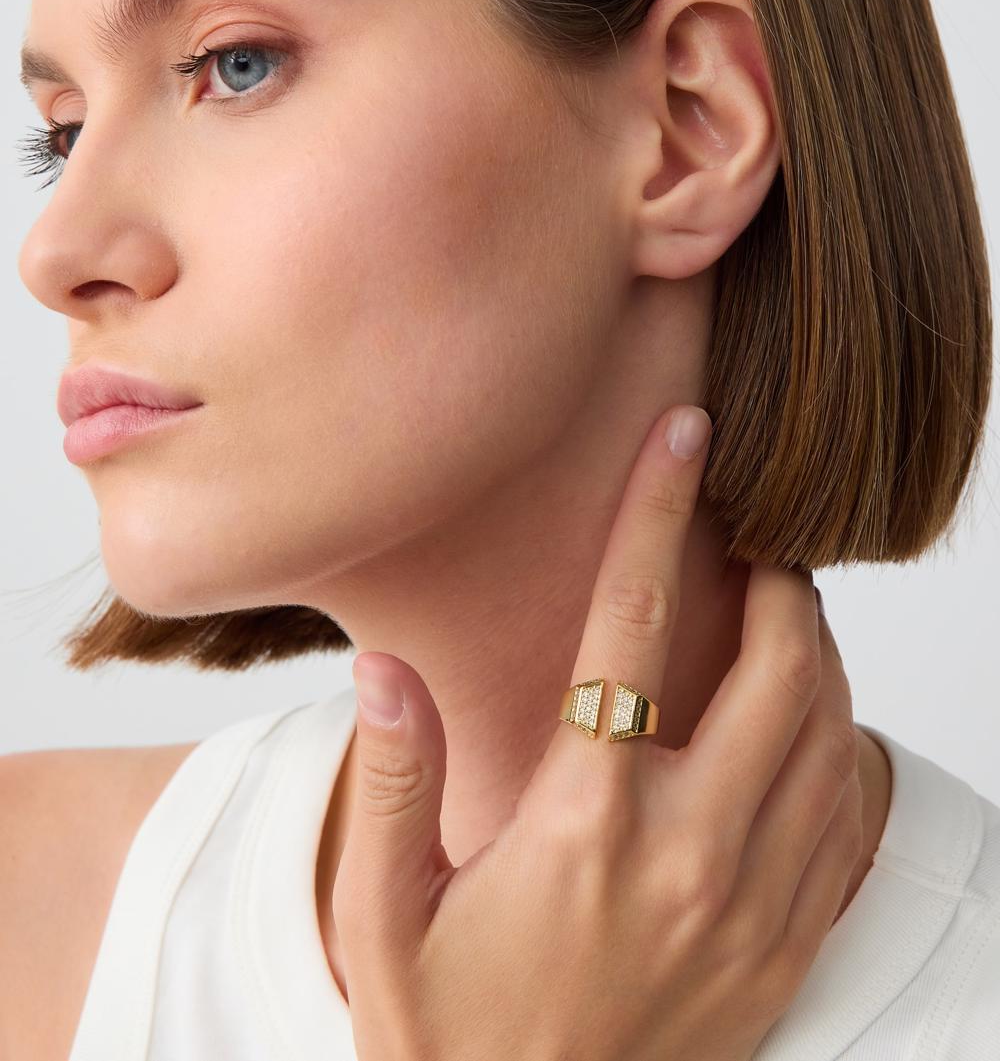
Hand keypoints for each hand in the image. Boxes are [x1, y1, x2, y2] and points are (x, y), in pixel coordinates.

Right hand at [335, 405, 863, 1060]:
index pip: (629, 629)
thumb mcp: (382, 917)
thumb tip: (387, 669)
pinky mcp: (784, 952)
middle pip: (779, 670)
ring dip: (820, 655)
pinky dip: (848, 746)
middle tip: (755, 546)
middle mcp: (686, 856)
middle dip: (780, 581)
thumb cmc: (447, 1035)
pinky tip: (811, 724)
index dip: (657, 514)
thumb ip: (383, 785)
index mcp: (581, 826)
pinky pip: (851, 822)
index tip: (683, 438)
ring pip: (835, 736)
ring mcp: (752, 910)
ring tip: (783, 617)